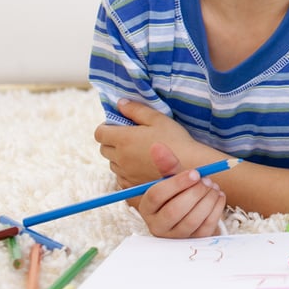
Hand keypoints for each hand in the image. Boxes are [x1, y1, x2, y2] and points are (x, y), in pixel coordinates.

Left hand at [94, 99, 210, 187]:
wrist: (188, 166)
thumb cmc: (175, 140)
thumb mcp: (158, 119)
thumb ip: (136, 110)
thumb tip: (120, 103)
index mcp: (124, 139)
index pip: (99, 133)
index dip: (105, 127)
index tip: (117, 125)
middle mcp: (120, 158)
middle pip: (103, 149)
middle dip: (112, 141)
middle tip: (130, 137)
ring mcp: (125, 173)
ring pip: (112, 164)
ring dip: (119, 157)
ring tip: (138, 152)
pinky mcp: (131, 185)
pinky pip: (120, 177)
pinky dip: (126, 171)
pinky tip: (141, 166)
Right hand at [136, 142, 226, 237]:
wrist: (194, 212)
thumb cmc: (180, 193)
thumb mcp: (173, 178)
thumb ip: (167, 164)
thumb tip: (156, 145)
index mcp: (147, 207)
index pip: (155, 196)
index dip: (177, 183)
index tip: (195, 173)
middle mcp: (157, 225)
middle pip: (173, 211)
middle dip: (194, 193)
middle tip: (207, 180)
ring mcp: (176, 237)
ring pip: (191, 220)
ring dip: (207, 200)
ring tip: (213, 187)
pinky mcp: (194, 241)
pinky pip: (206, 227)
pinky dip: (216, 208)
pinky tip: (219, 196)